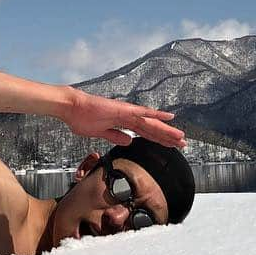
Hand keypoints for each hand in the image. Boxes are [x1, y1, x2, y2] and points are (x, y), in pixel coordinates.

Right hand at [61, 88, 186, 148]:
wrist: (71, 108)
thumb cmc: (82, 119)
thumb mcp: (101, 133)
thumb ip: (115, 136)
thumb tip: (129, 142)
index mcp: (123, 122)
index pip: (145, 133)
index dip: (158, 140)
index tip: (170, 147)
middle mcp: (129, 116)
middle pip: (152, 129)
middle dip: (167, 138)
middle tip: (183, 144)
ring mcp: (127, 112)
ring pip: (151, 123)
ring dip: (166, 130)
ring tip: (180, 137)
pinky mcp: (123, 109)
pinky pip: (143, 113)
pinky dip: (156, 115)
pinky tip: (168, 117)